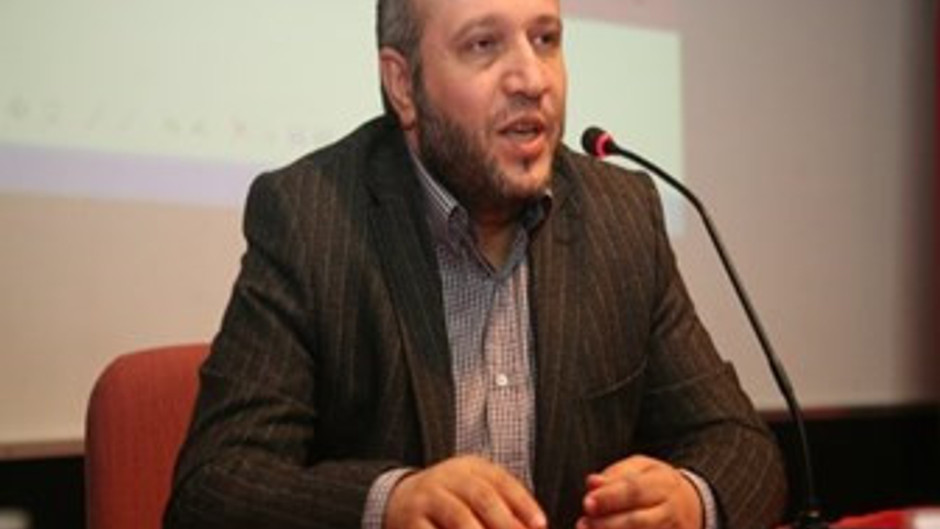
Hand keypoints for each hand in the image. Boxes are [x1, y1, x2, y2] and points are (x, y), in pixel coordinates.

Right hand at [385, 455, 547, 528]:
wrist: (397, 500)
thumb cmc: (450, 499)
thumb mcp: (473, 489)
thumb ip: (503, 503)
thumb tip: (536, 525)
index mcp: (469, 467)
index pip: (501, 481)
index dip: (523, 503)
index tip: (541, 524)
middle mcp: (448, 477)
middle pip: (482, 496)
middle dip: (505, 521)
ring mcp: (428, 498)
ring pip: (459, 517)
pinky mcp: (410, 522)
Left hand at [577, 455, 702, 528]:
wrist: (693, 505)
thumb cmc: (656, 484)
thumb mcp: (641, 469)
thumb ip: (615, 475)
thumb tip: (592, 483)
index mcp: (662, 483)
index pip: (634, 491)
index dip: (609, 498)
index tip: (587, 502)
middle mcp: (670, 510)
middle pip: (637, 521)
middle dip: (608, 524)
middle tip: (584, 523)